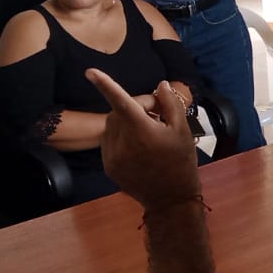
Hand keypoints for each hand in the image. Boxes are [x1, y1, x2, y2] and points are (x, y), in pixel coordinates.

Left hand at [86, 69, 200, 209]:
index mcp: (142, 130)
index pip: (121, 101)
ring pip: (113, 126)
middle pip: (120, 111)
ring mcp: (112, 156)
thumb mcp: (183, 130)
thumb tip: (160, 85)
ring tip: (149, 134)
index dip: (105, 84)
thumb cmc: (181, 162)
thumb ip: (170, 103)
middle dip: (135, 108)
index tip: (89, 72)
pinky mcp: (108, 166)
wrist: (170, 200)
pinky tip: (139, 148)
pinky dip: (121, 138)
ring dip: (126, 122)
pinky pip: (110, 141)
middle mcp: (122, 142)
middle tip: (157, 116)